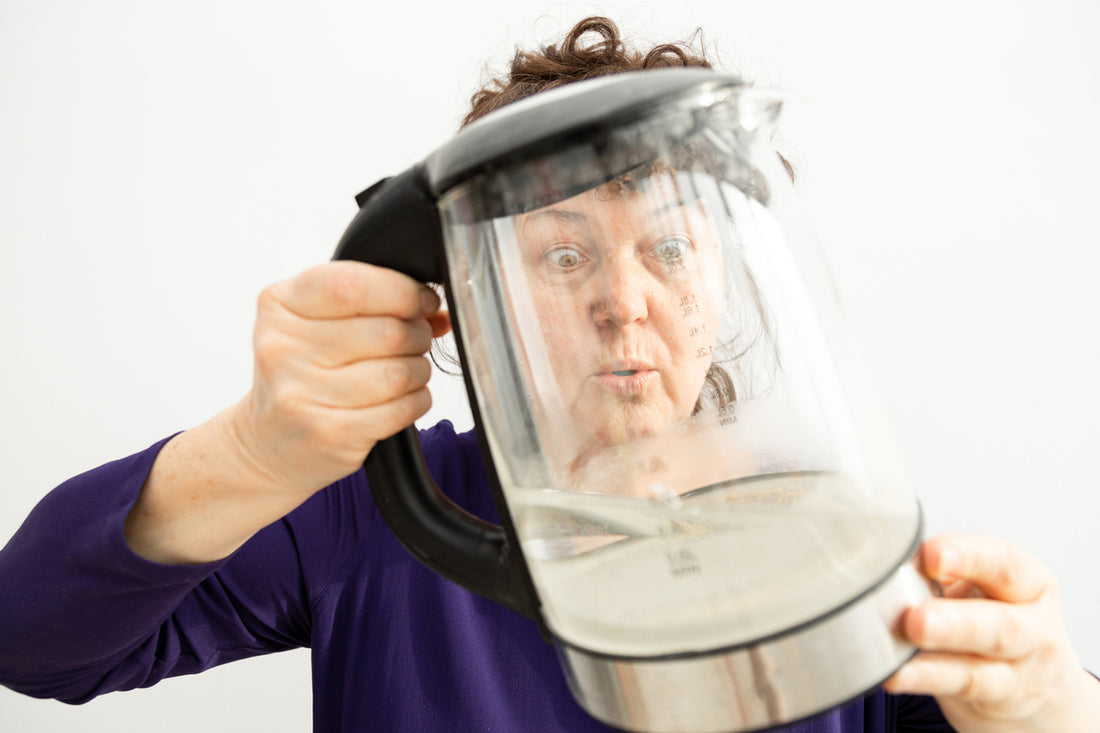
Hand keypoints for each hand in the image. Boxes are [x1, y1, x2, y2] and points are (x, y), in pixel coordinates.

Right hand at [229, 260, 450, 499]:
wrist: (268, 446)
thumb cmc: (301, 374)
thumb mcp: (318, 323)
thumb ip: (372, 304)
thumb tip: (438, 310)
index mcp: (279, 306)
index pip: (352, 286)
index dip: (402, 291)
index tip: (422, 300)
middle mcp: (283, 349)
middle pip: (387, 331)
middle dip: (418, 334)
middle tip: (414, 341)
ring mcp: (304, 396)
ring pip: (399, 372)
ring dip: (418, 370)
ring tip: (405, 371)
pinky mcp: (330, 435)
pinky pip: (403, 408)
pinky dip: (416, 400)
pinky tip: (401, 399)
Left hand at [884, 533, 1099, 732]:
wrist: (1043, 687)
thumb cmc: (998, 618)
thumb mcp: (989, 587)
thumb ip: (947, 572)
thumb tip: (888, 559)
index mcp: (1030, 584)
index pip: (1006, 565)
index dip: (969, 557)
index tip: (931, 555)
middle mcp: (1032, 630)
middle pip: (1001, 626)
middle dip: (958, 621)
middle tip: (918, 616)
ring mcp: (1018, 673)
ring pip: (981, 667)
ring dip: (940, 657)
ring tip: (910, 640)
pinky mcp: (994, 701)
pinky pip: (958, 688)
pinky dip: (924, 679)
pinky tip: (896, 674)